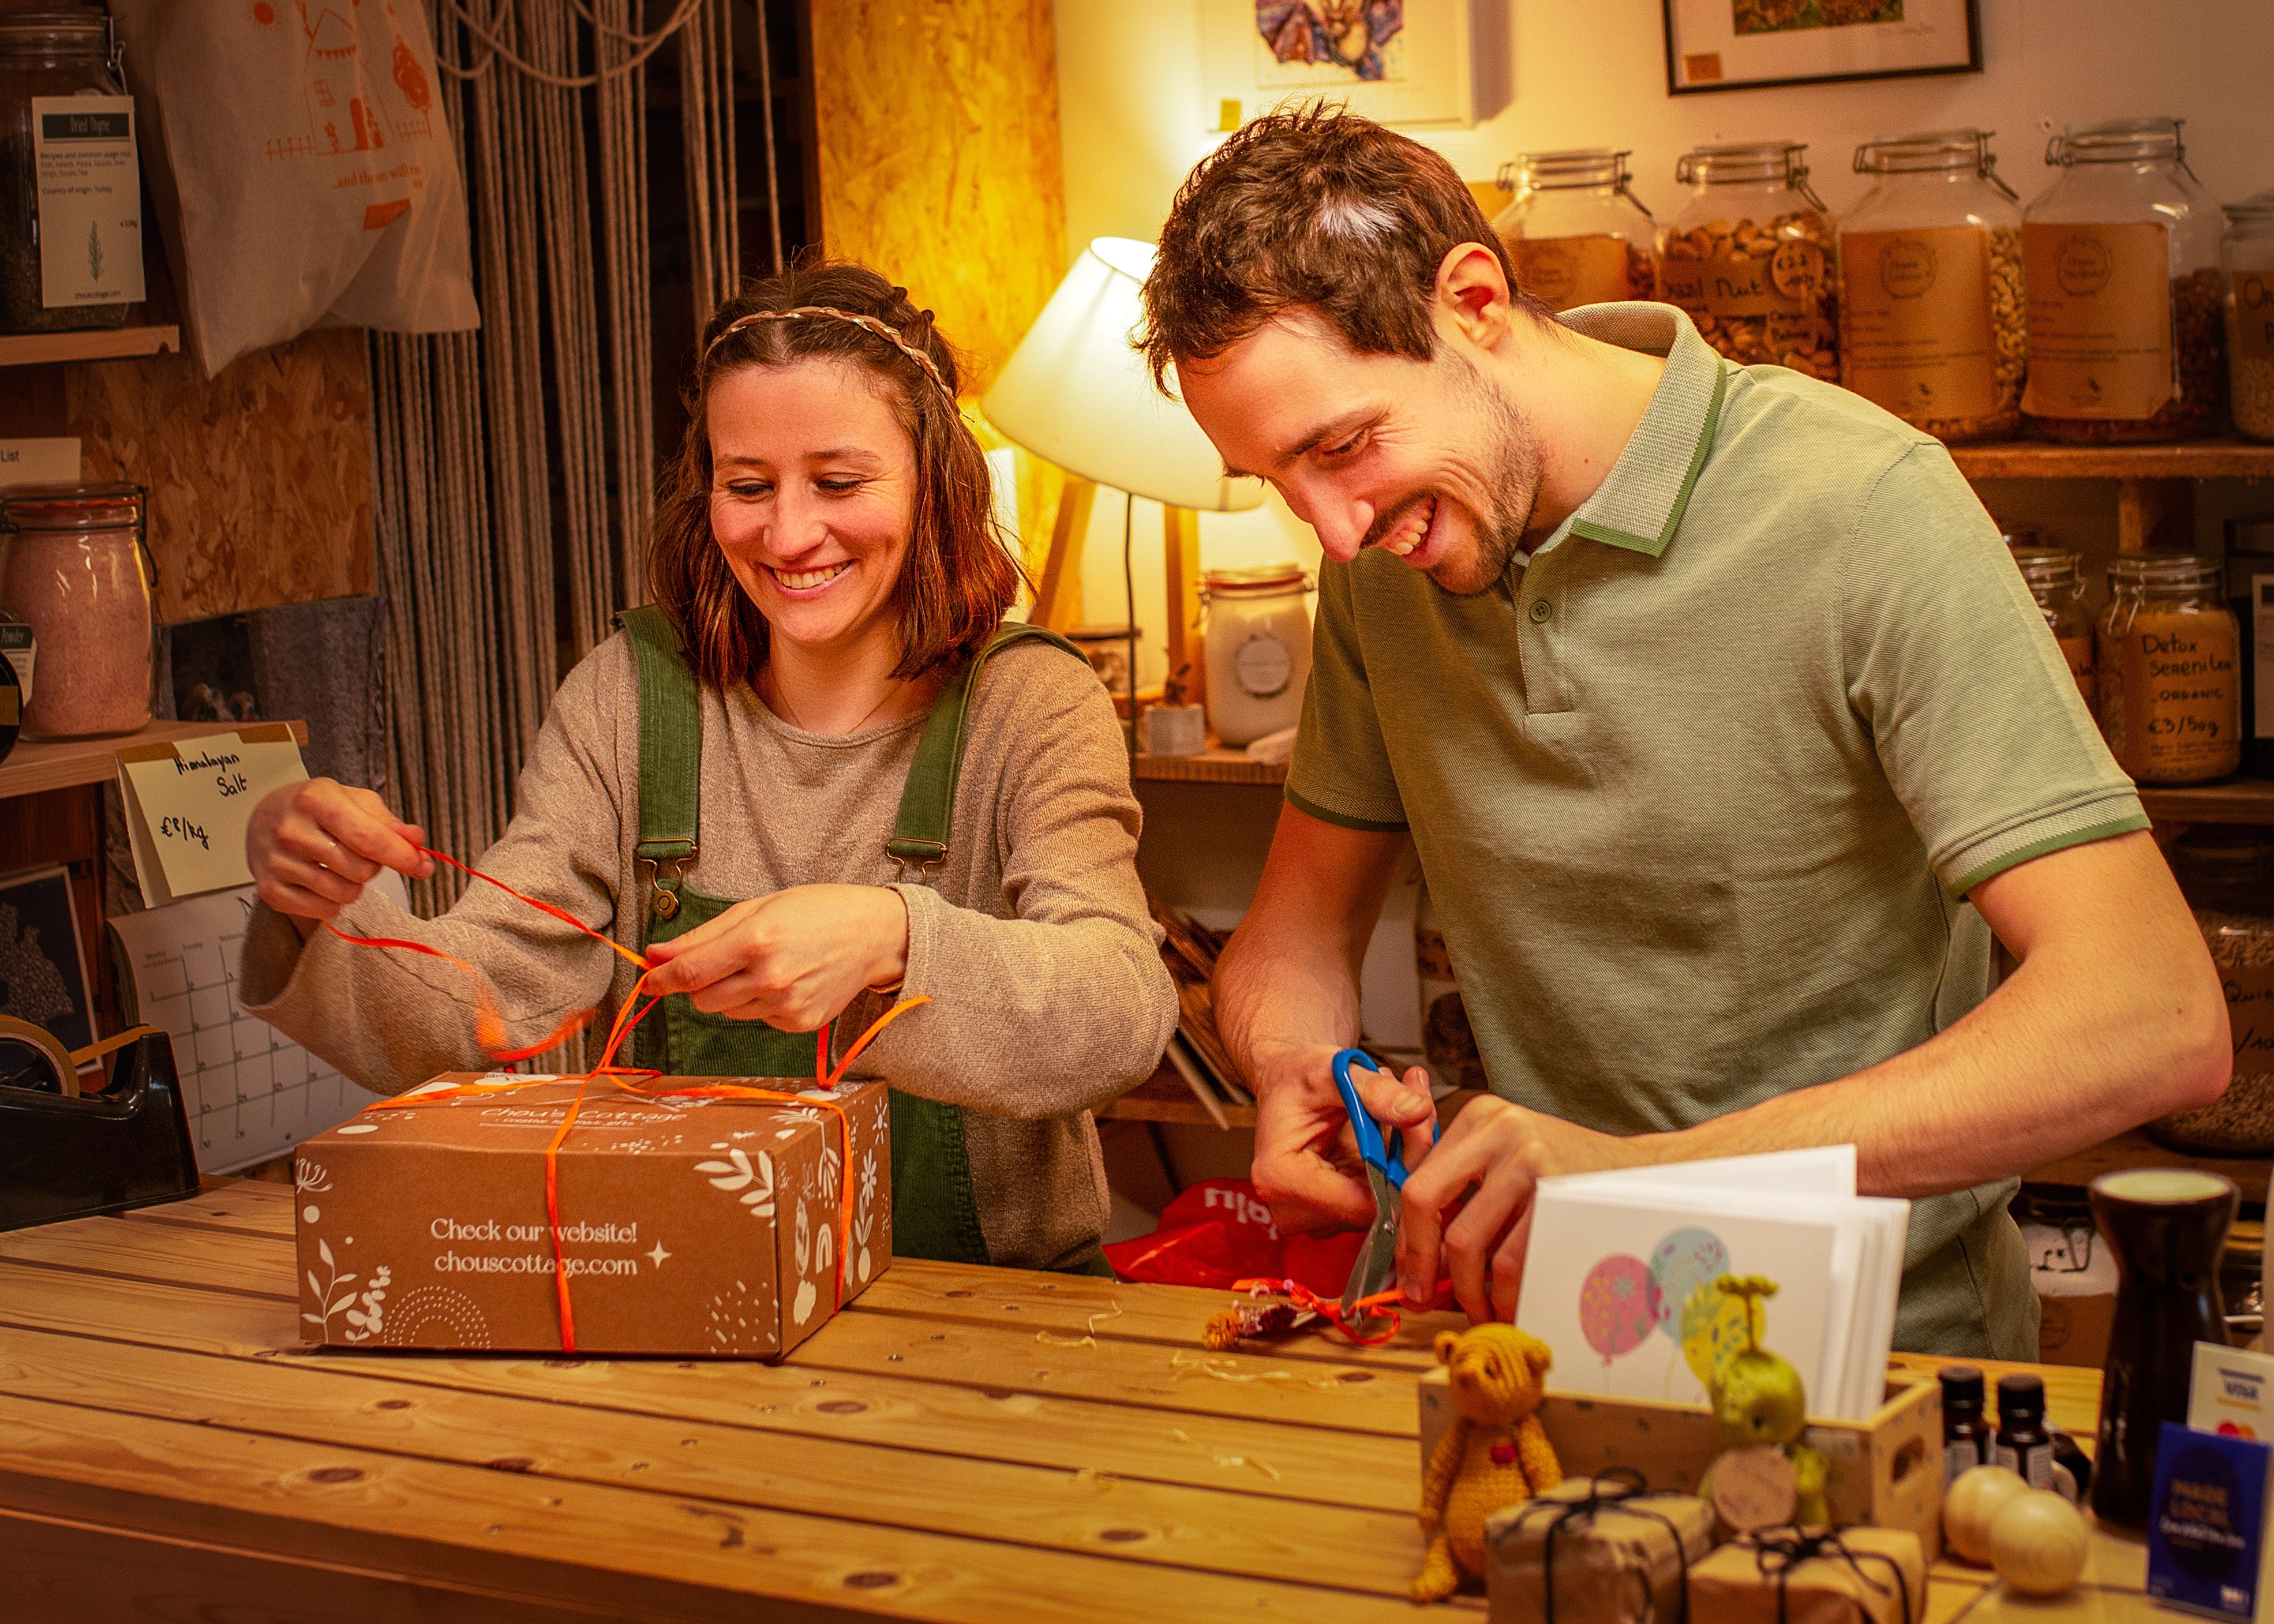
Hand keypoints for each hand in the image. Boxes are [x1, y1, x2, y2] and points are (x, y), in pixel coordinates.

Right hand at [247, 778, 432, 931]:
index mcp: (315, 800)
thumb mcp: (353, 801)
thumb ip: (388, 822)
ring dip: (354, 885)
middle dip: (373, 867)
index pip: (369, 839)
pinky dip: (333, 902)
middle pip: (361, 870)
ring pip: (344, 894)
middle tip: (360, 854)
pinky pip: (323, 911)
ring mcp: (277, 863)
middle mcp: (292, 831)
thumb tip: (416, 841)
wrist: (263, 818)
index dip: (403, 857)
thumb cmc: (315, 808)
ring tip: (339, 866)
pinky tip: (323, 881)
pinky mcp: (270, 890)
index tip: (424, 867)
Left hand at [641, 884, 907, 1031]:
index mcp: (756, 940)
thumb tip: (655, 954)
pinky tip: (787, 981)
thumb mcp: (756, 908)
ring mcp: (786, 1005)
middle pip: (702, 999)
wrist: (874, 935)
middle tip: (725, 961)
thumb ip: (703, 936)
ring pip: (727, 1012)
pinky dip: (761, 1003)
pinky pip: (757, 1019)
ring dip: (732, 993)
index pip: (689, 973)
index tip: (646, 980)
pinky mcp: (799, 1023)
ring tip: (766, 966)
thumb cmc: (817, 911)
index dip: (659, 979)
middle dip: (701, 984)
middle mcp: (770, 977)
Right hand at [1248, 1042, 1435, 1233]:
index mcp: (1280, 1176)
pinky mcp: (1329, 1216)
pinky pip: (1377, 1201)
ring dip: (1401, 1161)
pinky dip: (1391, 1167)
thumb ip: (1376, 1091)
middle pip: (1374, 1207)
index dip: (1399, 1170)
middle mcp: (1290, 1208)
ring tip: (1398, 1112)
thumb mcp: (1333, 1071)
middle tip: (1416, 1106)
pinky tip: (1390, 1131)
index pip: (1360, 1203)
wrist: (1285, 1083)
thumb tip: (1418, 1110)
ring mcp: (1311, 1219)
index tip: (1419, 1123)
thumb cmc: (1298, 1076)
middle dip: (1404, 1158)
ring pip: (1381, 1205)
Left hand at [1395, 1095, 1640, 1322]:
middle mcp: (1499, 1128)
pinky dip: (1504, 1295)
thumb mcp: (1509, 1159)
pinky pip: (1511, 1261)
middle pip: (1426, 1201)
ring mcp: (1530, 1158)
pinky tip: (1509, 1305)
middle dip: (1421, 1260)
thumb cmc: (1566, 1175)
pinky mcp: (1557, 1193)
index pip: (1418, 1181)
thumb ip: (1463, 1188)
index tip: (1410, 1275)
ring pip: (1468, 1241)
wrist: (1640, 1173)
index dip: (1408, 1237)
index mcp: (1479, 1117)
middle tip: (1425, 1299)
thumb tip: (1414, 1252)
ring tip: (1479, 1308)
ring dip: (1466, 1289)